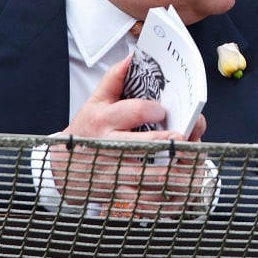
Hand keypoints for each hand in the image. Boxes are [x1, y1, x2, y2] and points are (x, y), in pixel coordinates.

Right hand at [49, 56, 209, 215]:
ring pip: (151, 177)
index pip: (134, 112)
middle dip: (169, 144)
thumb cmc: (85, 132)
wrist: (61, 168)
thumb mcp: (94, 102)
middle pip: (145, 146)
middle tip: (187, 140)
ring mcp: (115, 174)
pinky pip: (147, 201)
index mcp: (104, 121)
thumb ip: (114, 79)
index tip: (164, 111)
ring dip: (176, 174)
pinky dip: (167, 200)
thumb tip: (134, 57)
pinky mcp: (120, 194)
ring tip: (195, 168)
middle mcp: (110, 147)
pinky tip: (183, 195)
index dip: (153, 110)